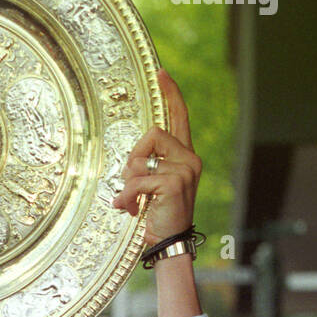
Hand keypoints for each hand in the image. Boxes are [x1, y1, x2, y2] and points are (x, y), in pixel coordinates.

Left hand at [111, 69, 201, 246]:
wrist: (169, 243)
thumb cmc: (158, 215)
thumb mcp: (153, 186)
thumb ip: (148, 166)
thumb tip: (131, 159)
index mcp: (185, 156)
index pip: (179, 117)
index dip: (170, 94)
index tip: (161, 73)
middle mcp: (189, 159)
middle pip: (152, 134)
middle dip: (133, 159)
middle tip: (130, 184)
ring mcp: (184, 169)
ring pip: (141, 159)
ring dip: (129, 183)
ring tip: (132, 202)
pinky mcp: (174, 182)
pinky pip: (137, 180)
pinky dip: (127, 197)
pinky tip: (130, 210)